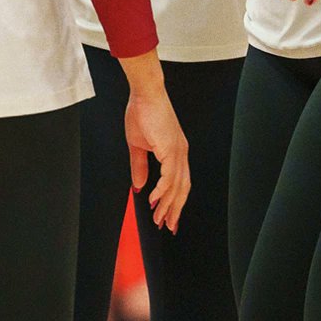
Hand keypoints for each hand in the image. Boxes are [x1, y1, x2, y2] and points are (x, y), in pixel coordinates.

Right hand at [123, 59, 189, 231]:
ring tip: (159, 218)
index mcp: (176, 151)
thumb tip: (139, 185)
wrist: (145, 94)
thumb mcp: (138, 145)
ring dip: (167, 205)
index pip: (179, 183)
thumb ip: (139, 166)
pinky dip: (162, 191)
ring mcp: (178, 152)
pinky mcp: (171, 149)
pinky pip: (169, 177)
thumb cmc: (142, 112)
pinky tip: (154, 200)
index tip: (169, 217)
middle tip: (168, 226)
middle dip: (174, 210)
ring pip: (177, 186)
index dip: (174, 201)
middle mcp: (181, 153)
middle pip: (182, 189)